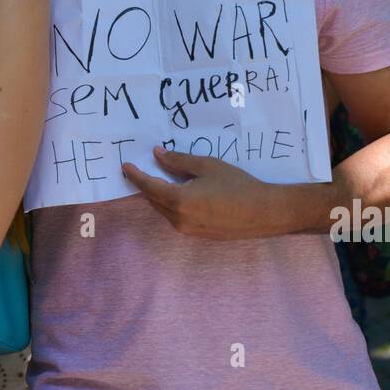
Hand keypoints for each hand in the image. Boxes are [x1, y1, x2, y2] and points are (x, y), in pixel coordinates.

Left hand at [121, 146, 285, 238]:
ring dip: (158, 195)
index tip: (125, 166)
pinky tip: (178, 193)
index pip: (149, 186)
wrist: (263, 212)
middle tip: (140, 169)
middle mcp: (178, 219)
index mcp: (179, 200)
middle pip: (154, 199)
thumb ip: (179, 161)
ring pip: (164, 209)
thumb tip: (158, 155)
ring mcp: (187, 229)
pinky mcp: (197, 234)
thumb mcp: (207, 166)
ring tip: (158, 178)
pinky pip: (176, 217)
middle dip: (145, 184)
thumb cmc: (237, 185)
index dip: (135, 175)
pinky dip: (170, 204)